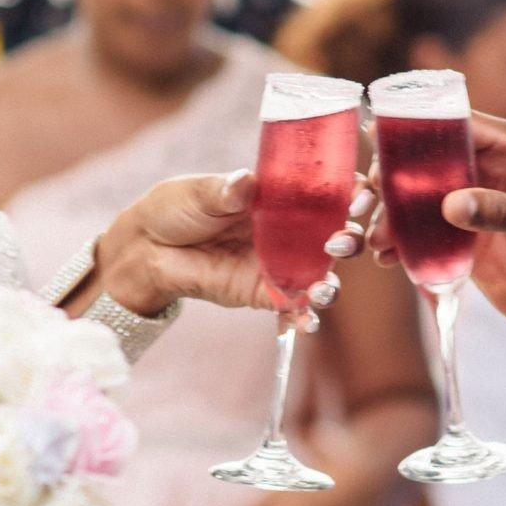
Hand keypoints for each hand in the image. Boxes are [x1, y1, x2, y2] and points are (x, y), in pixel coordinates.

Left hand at [93, 173, 350, 322]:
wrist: (146, 248)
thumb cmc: (176, 207)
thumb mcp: (200, 192)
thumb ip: (226, 191)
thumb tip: (244, 182)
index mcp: (281, 195)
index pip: (328, 192)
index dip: (352, 193)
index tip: (358, 196)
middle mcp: (289, 230)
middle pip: (334, 234)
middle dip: (348, 240)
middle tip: (340, 242)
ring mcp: (280, 263)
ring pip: (321, 273)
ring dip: (330, 283)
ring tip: (324, 290)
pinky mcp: (264, 293)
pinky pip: (293, 307)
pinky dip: (304, 317)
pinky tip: (306, 323)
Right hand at [370, 114, 505, 353]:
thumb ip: (502, 211)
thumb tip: (451, 203)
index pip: (461, 124)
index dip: (420, 129)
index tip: (382, 141)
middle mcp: (492, 168)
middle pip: (431, 158)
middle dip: (396, 176)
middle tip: (369, 197)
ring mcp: (475, 201)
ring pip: (420, 194)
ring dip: (393, 212)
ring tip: (374, 238)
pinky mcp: (463, 235)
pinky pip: (424, 227)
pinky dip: (402, 238)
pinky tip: (385, 256)